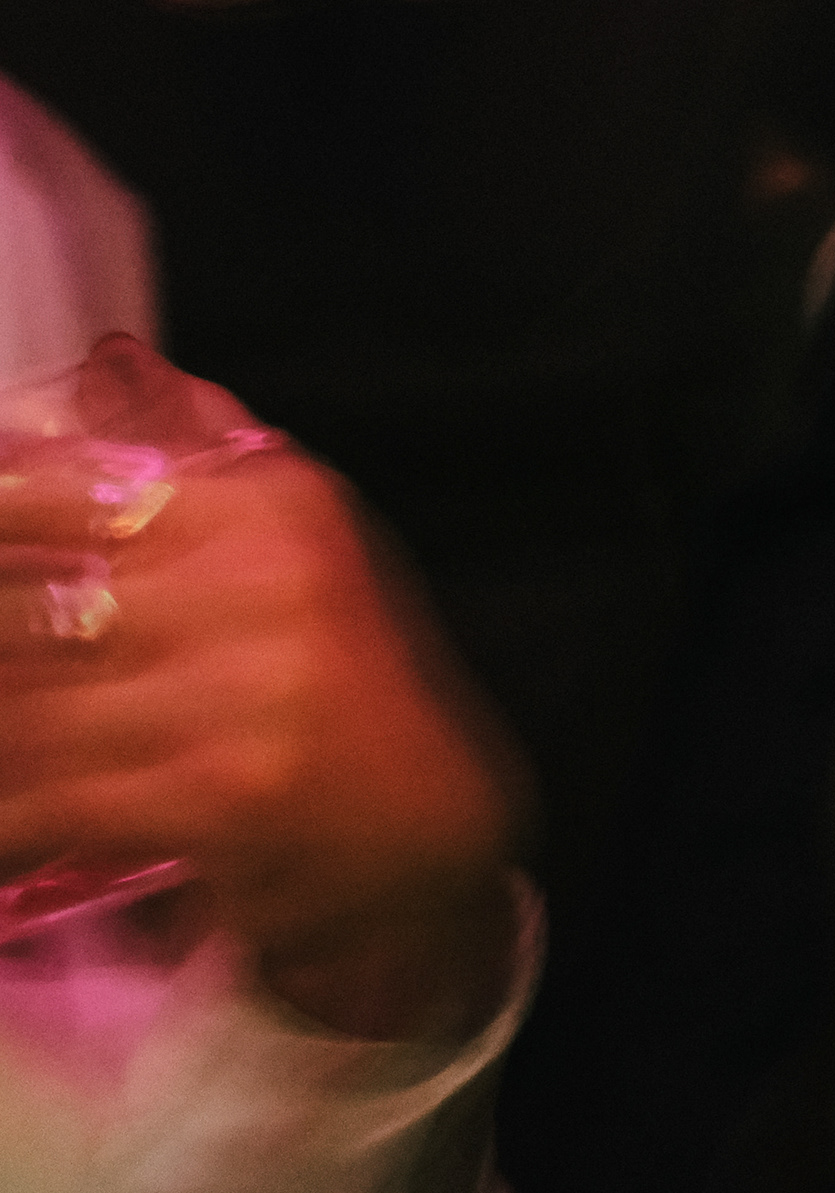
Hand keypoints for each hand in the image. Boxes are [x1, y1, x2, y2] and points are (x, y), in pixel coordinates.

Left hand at [0, 344, 521, 1038]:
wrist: (434, 832)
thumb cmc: (353, 683)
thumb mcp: (300, 545)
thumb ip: (198, 449)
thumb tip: (106, 360)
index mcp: (278, 507)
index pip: (67, 486)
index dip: (0, 515)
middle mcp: (269, 583)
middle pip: (23, 601)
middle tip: (3, 663)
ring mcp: (247, 693)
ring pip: (21, 708)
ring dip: (1, 737)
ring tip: (8, 745)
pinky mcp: (221, 796)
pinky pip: (50, 802)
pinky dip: (11, 821)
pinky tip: (14, 820)